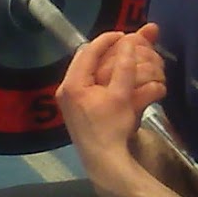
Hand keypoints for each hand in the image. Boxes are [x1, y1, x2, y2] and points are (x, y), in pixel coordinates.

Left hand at [56, 26, 166, 186]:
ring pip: (88, 73)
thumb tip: (129, 42)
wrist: (104, 162)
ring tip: (120, 58)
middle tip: (123, 44)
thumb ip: (125, 66)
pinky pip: (89, 86)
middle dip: (106, 51)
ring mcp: (70, 101)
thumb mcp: (121, 96)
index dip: (107, 40)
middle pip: (86, 61)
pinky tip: (115, 78)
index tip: (123, 34)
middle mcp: (67, 90)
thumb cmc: (111, 129)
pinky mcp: (77, 111)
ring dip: (104, 63)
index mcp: (73, 84)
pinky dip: (103, 78)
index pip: (88, 52)